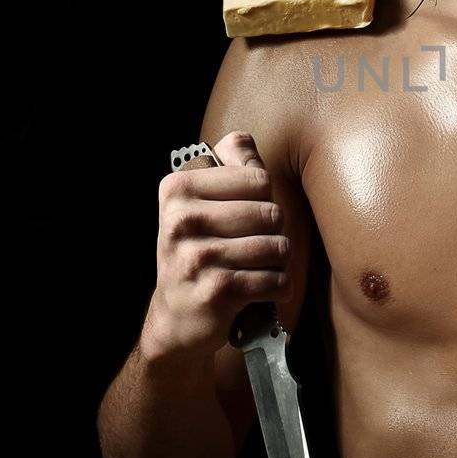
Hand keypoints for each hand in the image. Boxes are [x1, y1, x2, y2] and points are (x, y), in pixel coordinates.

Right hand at [143, 131, 291, 363]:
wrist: (176, 317)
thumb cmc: (198, 252)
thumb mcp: (201, 205)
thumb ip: (228, 167)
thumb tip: (243, 139)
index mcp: (177, 190)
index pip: (258, 178)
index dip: (264, 199)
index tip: (247, 216)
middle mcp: (180, 220)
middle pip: (271, 212)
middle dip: (274, 232)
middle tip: (257, 247)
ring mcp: (196, 257)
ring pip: (277, 246)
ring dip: (280, 262)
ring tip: (262, 267)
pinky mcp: (216, 291)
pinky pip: (275, 279)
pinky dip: (279, 286)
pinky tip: (266, 289)